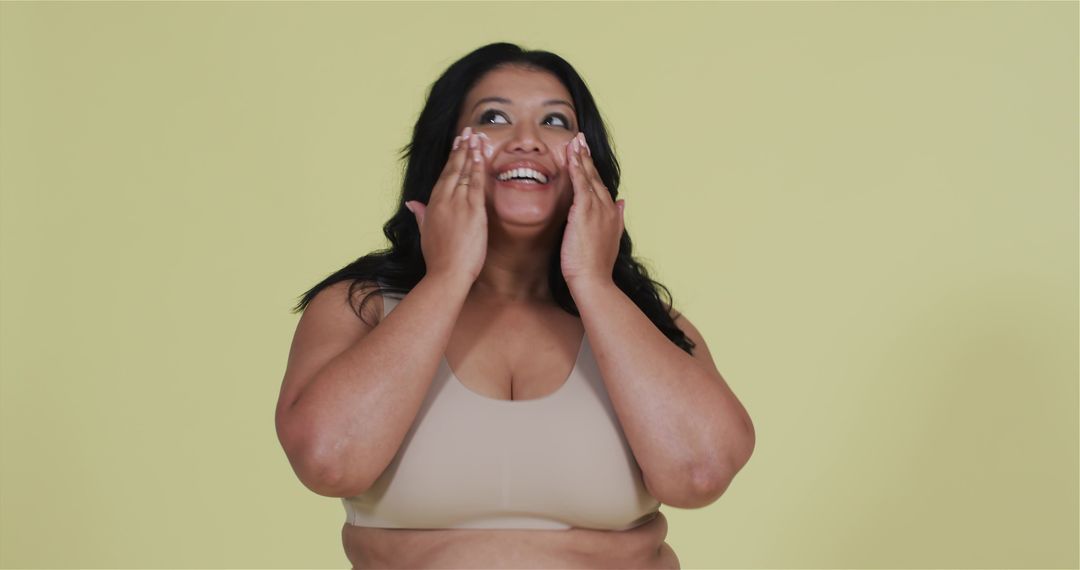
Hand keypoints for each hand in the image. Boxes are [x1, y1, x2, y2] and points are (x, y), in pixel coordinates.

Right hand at [404, 126, 488, 283]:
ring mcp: (458, 204)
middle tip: (468, 131)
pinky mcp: (473, 211)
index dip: (451, 158)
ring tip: (476, 136)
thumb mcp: (425, 232)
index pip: (444, 176)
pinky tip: (480, 154)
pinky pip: (476, 184)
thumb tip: (412, 203)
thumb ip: (421, 215)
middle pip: (454, 169)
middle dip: (461, 148)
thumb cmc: (438, 258)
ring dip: (471, 152)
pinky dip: (478, 167)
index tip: (457, 144)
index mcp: (433, 205)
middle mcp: (444, 200)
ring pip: (466, 172)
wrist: (446, 274)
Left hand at [560, 131, 624, 288]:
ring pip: (588, 176)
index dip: (593, 169)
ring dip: (581, 156)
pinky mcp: (584, 211)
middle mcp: (607, 208)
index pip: (600, 186)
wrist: (594, 280)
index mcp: (611, 214)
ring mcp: (597, 209)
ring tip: (574, 140)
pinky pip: (580, 184)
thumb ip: (616, 219)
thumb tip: (622, 203)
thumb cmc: (597, 266)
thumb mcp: (611, 239)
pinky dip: (576, 168)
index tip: (587, 154)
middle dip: (587, 156)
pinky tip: (571, 156)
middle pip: (595, 176)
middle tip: (580, 138)